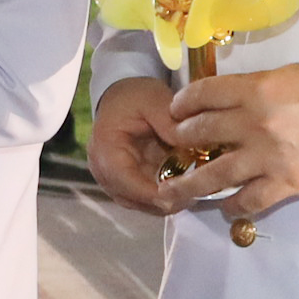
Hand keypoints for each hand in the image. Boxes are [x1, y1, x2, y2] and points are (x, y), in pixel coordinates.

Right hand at [86, 74, 191, 214]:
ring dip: (166, 201)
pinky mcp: (127, 182)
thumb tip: (187, 144)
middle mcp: (103, 169)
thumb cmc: (135, 96)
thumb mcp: (154, 100)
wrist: (123, 94)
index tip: (178, 197)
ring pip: (140, 203)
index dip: (150, 194)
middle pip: (132, 198)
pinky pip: (145, 197)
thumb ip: (168, 122)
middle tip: (195, 196)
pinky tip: (186, 188)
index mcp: (105, 148)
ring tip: (194, 193)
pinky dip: (165, 196)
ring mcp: (113, 179)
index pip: (124, 180)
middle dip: (163, 201)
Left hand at [163, 61, 298, 222]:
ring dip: (189, 184)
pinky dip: (232, 206)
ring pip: (215, 175)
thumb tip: (221, 100)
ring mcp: (268, 157)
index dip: (183, 103)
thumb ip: (251, 87)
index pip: (203, 95)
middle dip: (182, 139)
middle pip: (201, 133)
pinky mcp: (286, 183)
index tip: (175, 111)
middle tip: (177, 145)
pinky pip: (249, 201)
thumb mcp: (285, 76)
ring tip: (171, 191)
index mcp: (255, 90)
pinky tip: (224, 206)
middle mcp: (255, 123)